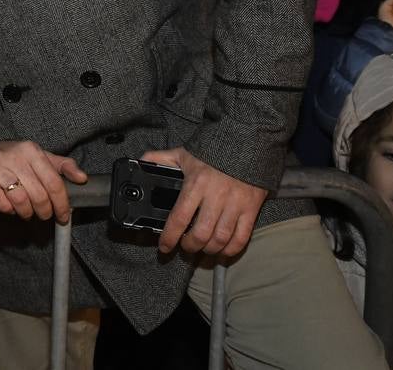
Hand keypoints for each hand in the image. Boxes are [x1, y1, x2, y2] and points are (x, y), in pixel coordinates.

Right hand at [0, 140, 87, 223]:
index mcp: (32, 150)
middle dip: (44, 211)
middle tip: (44, 215)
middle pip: (38, 194)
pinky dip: (6, 209)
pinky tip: (9, 208)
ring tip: (26, 212)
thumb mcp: (40, 157)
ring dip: (25, 212)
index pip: (54, 183)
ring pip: (19, 199)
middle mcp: (14, 155)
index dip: (62, 204)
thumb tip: (83, 178)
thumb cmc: (15, 158)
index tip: (64, 216)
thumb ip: (63, 166)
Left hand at [139, 147, 266, 256]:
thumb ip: (161, 158)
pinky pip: (242, 238)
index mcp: (196, 184)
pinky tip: (223, 251)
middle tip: (185, 247)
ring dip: (209, 250)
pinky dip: (231, 250)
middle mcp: (215, 197)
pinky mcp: (251, 208)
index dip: (169, 237)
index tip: (164, 247)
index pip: (179, 218)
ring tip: (202, 249)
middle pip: (200, 235)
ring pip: (220, 239)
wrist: (245, 142)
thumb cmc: (212, 151)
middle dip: (190, 246)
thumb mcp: (183, 153)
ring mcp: (235, 204)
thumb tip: (141, 162)